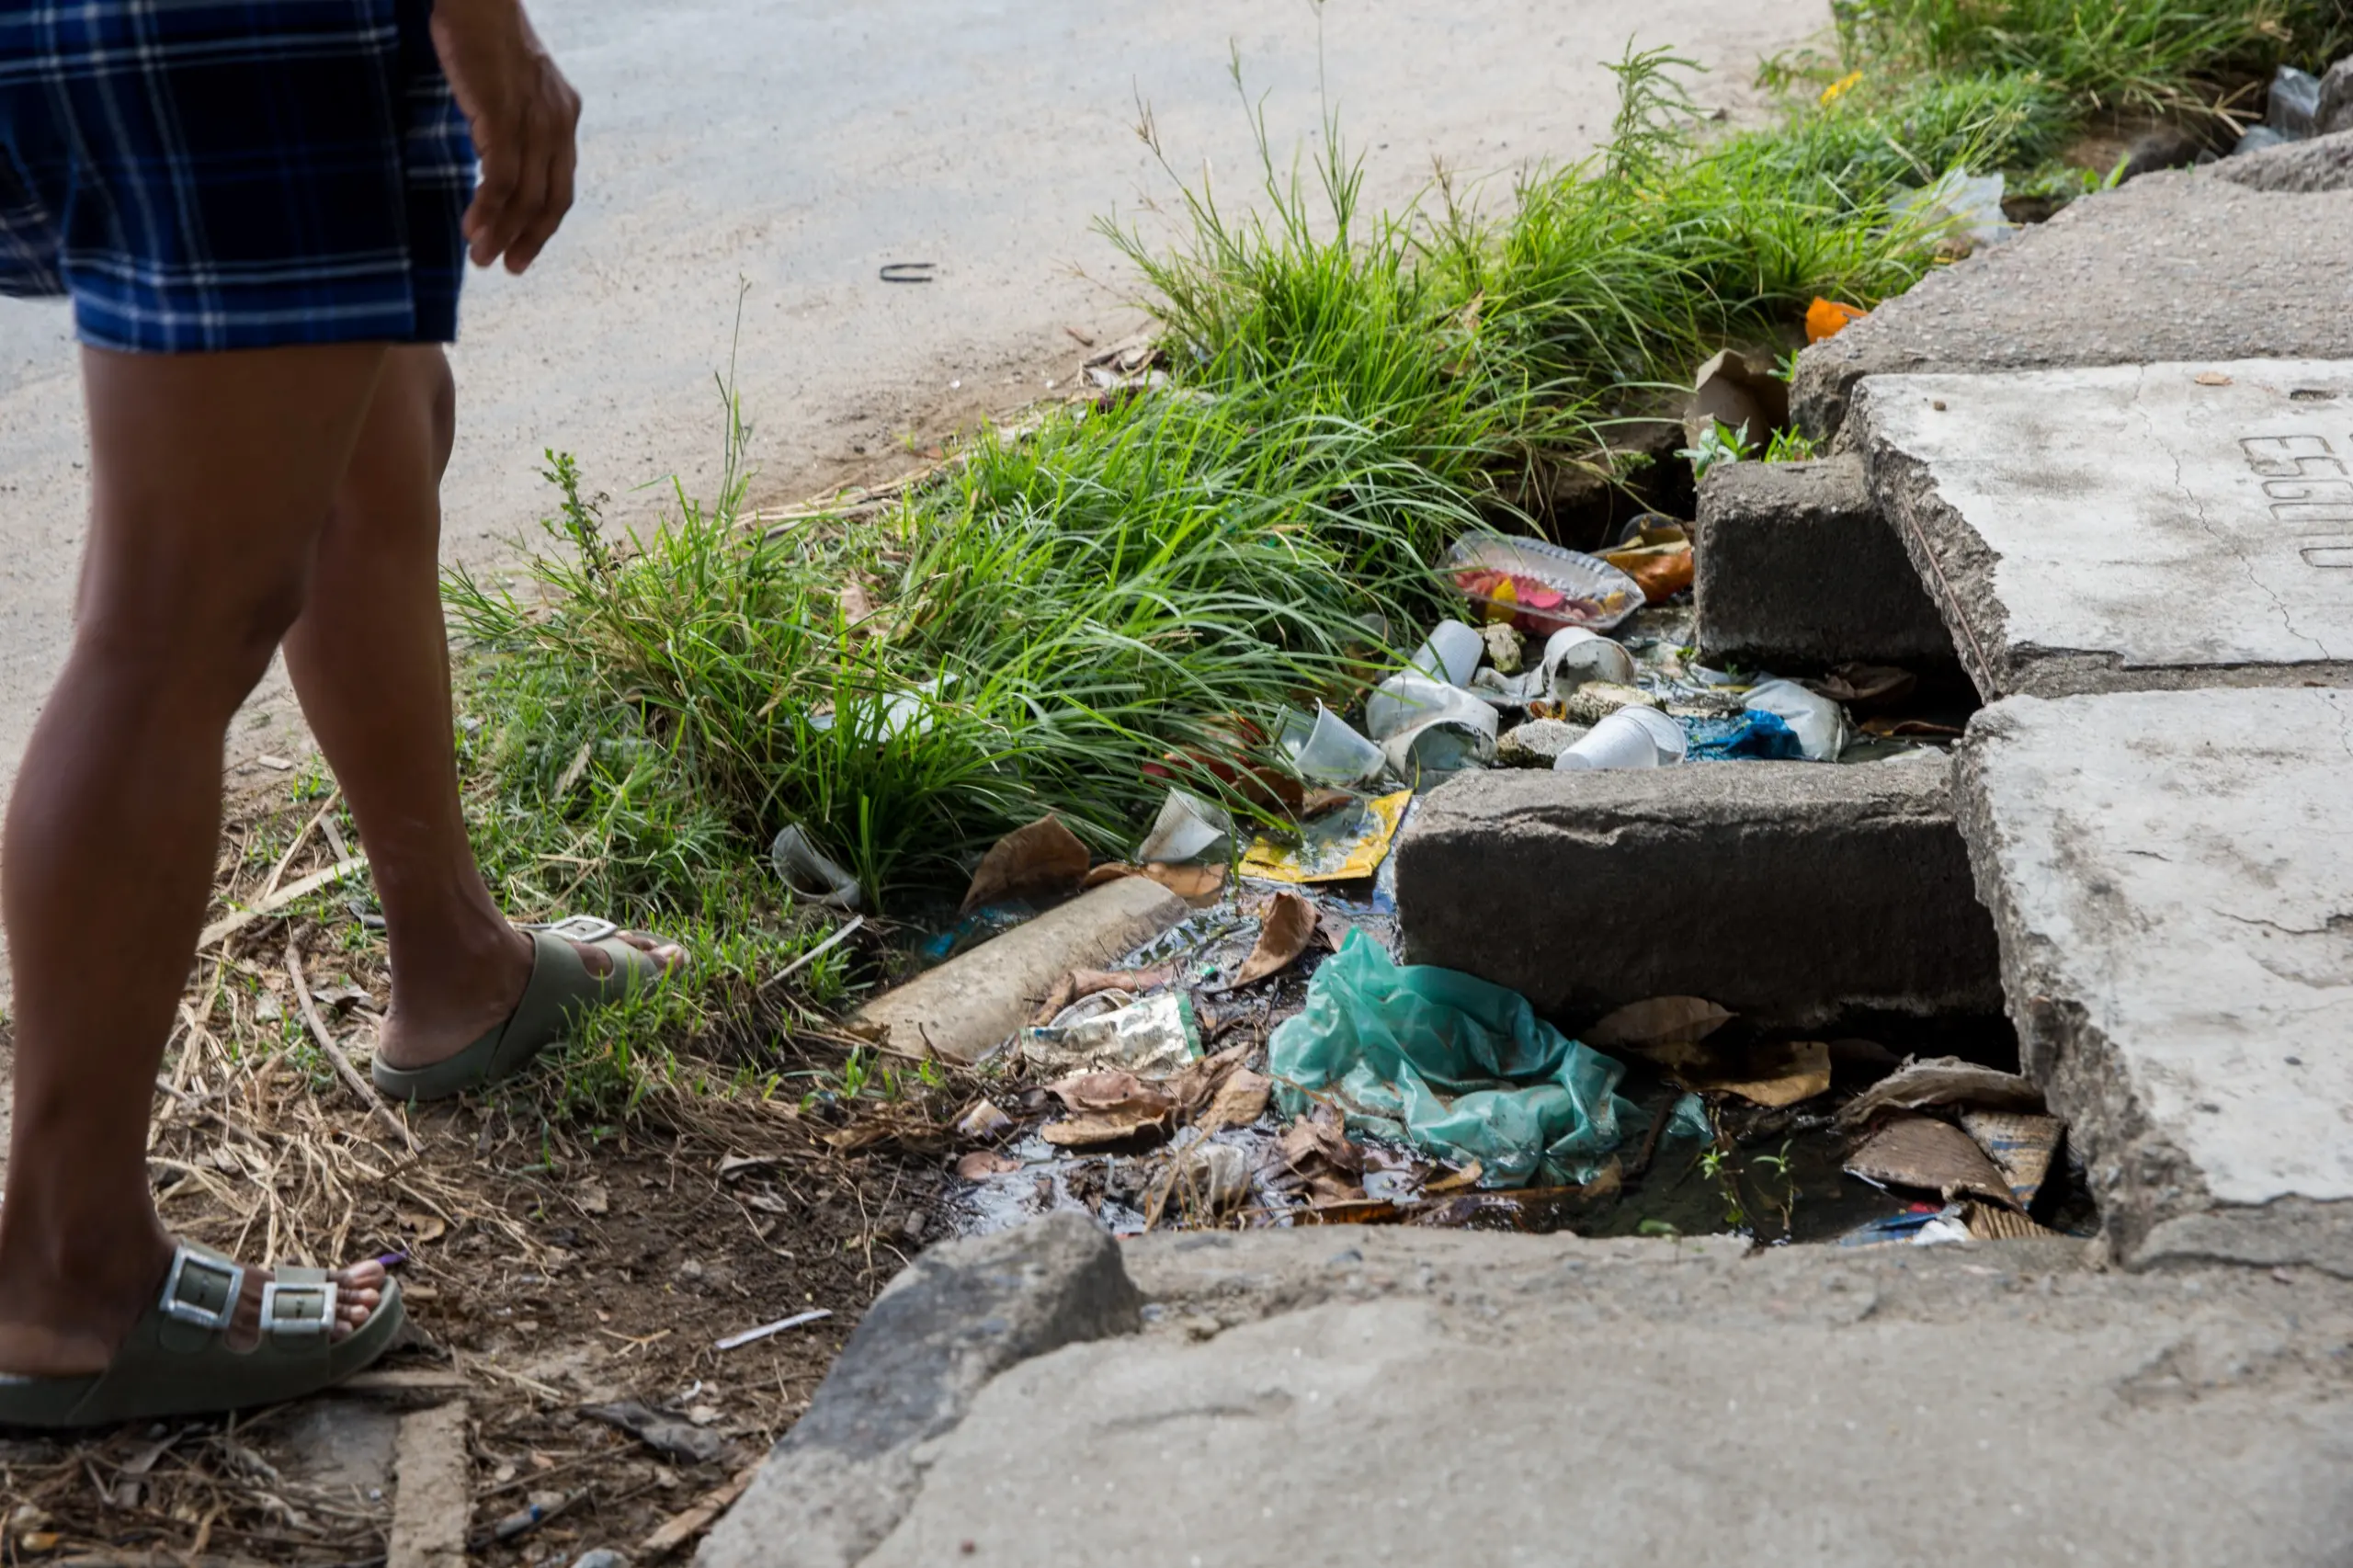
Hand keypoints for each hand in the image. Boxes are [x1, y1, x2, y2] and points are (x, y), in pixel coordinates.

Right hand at [429, 0, 580, 274]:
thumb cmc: (483, 37)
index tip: (523, 254)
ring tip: (480, 257)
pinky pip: (501, 176)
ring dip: (501, 232)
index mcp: (563, 118)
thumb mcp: (511, 85)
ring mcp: (533, 121)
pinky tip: (472, 226)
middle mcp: (557, 123)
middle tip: (504, 267)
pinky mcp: (504, 115)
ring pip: (524, 196)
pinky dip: (488, 207)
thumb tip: (494, 158)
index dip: (542, 227)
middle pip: (549, 201)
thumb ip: (514, 123)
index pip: (560, 188)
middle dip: (527, 240)